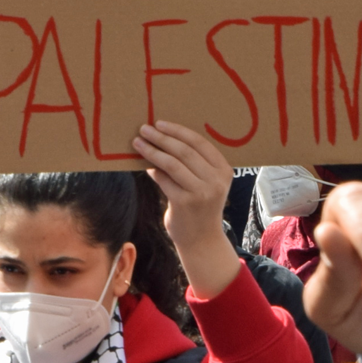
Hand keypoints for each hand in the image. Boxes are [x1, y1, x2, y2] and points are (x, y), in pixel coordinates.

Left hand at [133, 121, 240, 297]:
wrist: (201, 239)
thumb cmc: (200, 206)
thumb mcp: (205, 183)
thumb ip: (192, 164)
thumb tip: (162, 138)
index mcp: (224, 170)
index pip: (200, 143)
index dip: (178, 131)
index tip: (160, 123)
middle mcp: (215, 180)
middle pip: (184, 151)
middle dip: (161, 138)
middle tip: (144, 129)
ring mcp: (201, 192)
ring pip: (172, 163)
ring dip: (152, 151)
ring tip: (137, 143)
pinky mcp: (184, 202)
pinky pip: (163, 179)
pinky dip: (152, 170)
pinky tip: (144, 164)